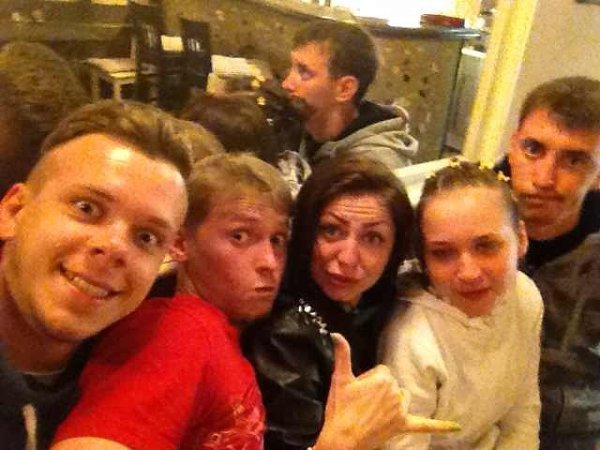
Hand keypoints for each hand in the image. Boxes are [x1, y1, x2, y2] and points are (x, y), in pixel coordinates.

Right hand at [313, 333, 458, 449]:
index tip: (358, 391)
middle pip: (392, 384)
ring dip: (394, 401)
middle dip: (379, 391)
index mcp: (383, 378)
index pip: (382, 371)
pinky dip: (440, 426)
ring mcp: (400, 410)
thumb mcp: (340, 379)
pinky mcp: (402, 425)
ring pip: (403, 397)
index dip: (369, 380)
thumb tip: (336, 334)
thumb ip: (342, 354)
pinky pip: (424, 425)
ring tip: (376, 411)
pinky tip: (456, 427)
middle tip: (362, 403)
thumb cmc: (340, 409)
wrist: (342, 439)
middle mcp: (395, 392)